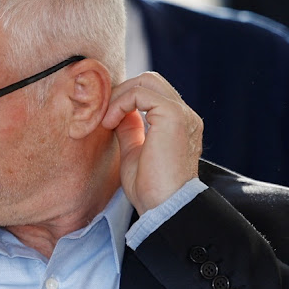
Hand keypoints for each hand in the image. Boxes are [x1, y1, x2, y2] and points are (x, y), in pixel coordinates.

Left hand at [102, 72, 202, 214]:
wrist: (164, 207)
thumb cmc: (150, 190)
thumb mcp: (134, 153)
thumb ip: (130, 130)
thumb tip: (118, 113)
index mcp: (179, 125)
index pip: (152, 94)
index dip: (125, 99)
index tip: (106, 119)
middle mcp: (185, 115)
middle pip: (150, 80)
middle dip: (121, 92)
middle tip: (103, 114)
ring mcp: (182, 114)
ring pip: (146, 80)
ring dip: (119, 96)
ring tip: (106, 120)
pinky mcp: (173, 115)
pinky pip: (140, 92)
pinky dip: (120, 103)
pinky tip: (110, 122)